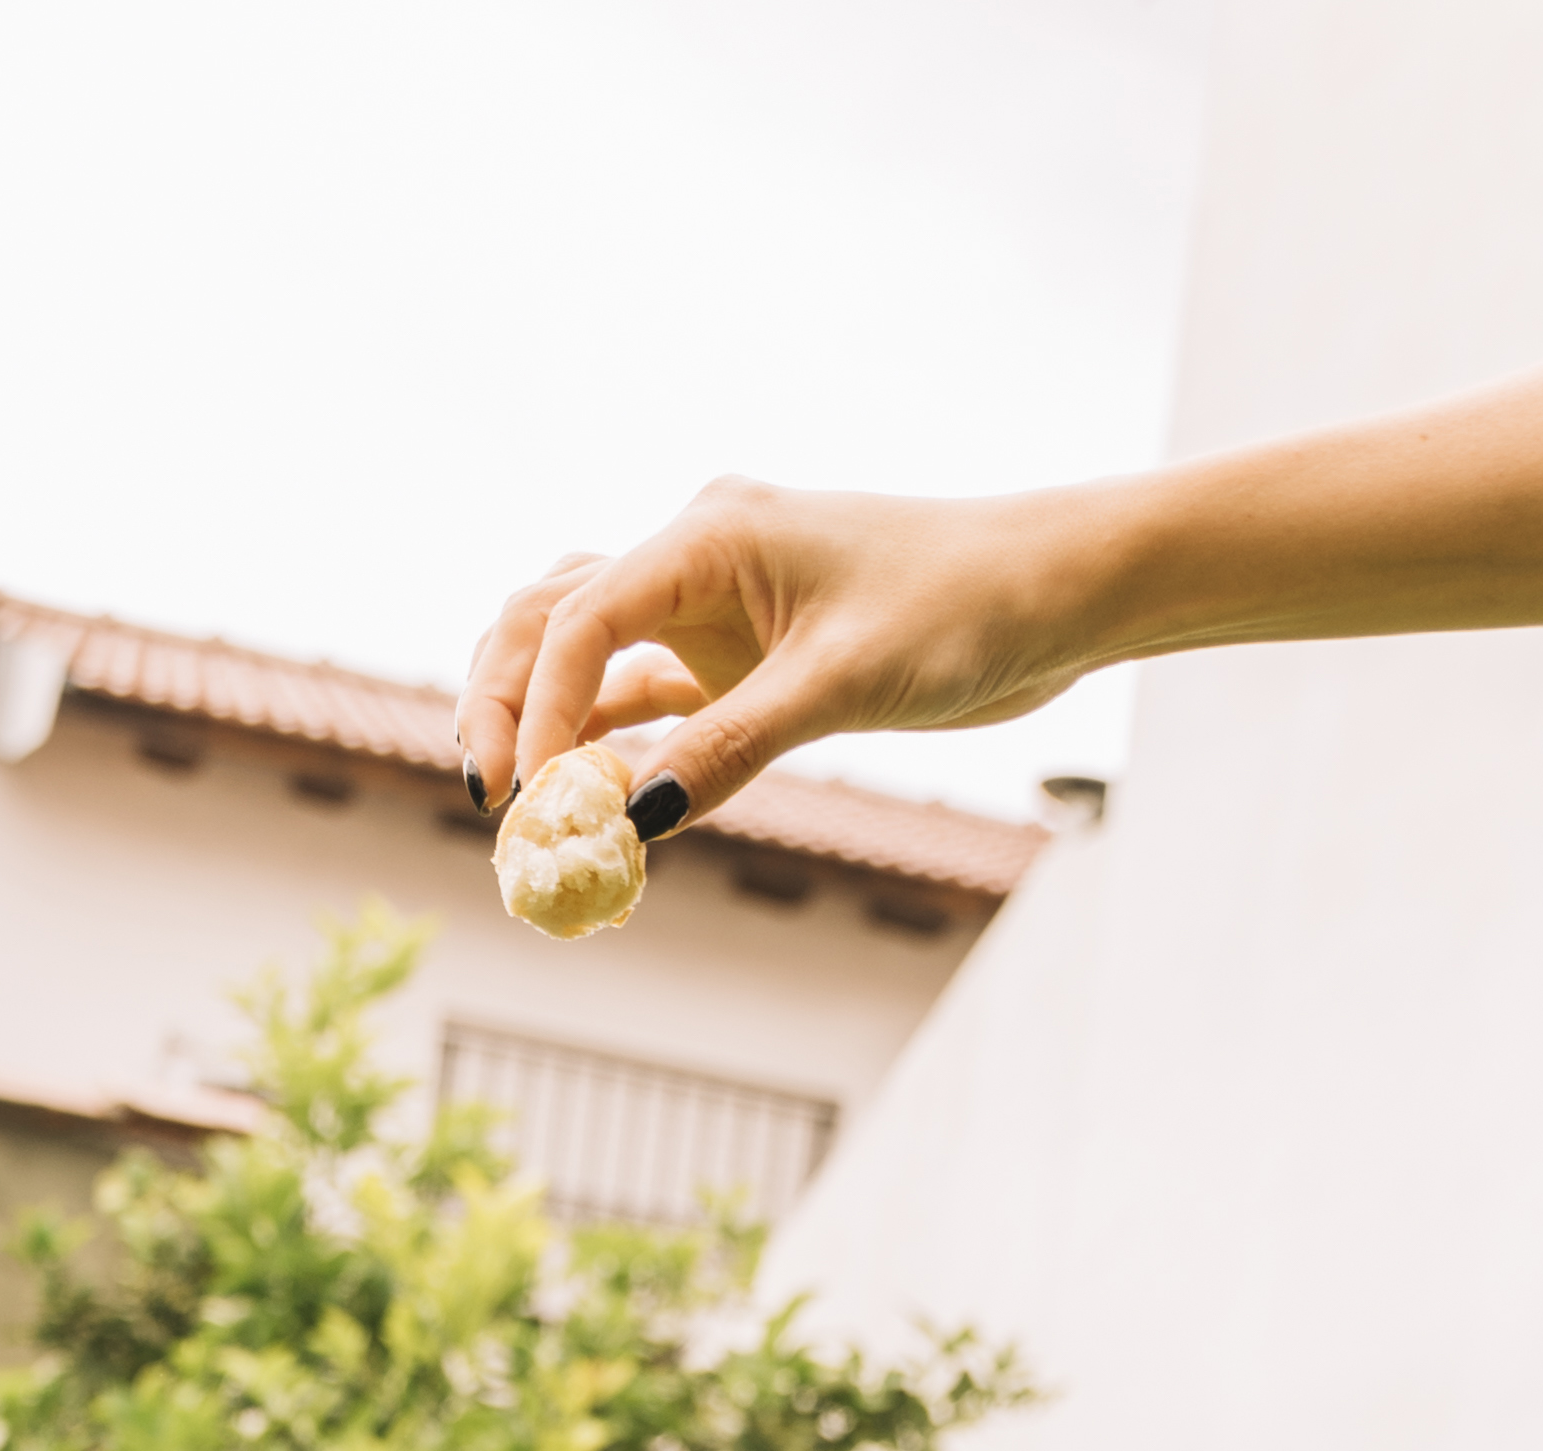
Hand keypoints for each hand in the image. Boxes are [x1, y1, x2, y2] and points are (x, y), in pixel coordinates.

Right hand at [454, 478, 1119, 830]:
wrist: (1050, 596)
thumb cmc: (963, 607)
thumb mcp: (845, 683)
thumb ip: (733, 748)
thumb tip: (632, 825)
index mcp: (710, 533)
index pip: (580, 615)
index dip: (539, 709)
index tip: (528, 797)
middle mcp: (694, 560)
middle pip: (547, 619)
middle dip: (503, 705)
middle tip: (492, 802)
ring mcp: (709, 610)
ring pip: (578, 656)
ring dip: (541, 726)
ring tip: (524, 816)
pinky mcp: (734, 661)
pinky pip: (636, 703)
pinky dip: (601, 754)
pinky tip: (583, 812)